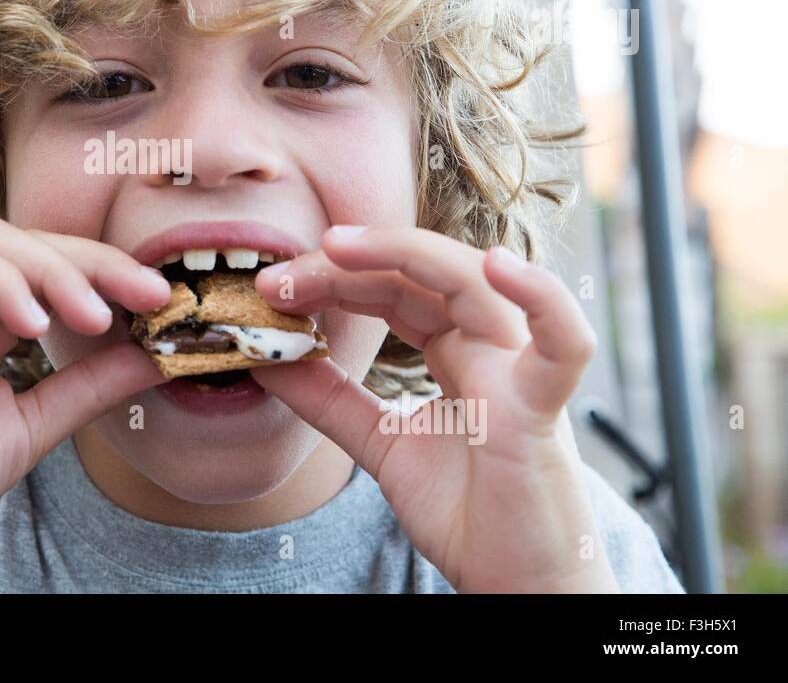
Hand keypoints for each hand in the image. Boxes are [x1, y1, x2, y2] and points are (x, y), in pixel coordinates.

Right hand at [0, 218, 170, 589]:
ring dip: (53, 270)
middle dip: (96, 263)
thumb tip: (157, 354)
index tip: (162, 299)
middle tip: (146, 293)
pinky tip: (33, 321)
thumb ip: (89, 385)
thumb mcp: (35, 424)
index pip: (55, 273)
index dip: (109, 277)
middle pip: (33, 246)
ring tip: (92, 316)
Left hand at [253, 226, 618, 592]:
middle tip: (277, 277)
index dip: (331, 279)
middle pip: (418, 276)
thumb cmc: (466, 512)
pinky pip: (563, 343)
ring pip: (471, 283)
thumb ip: (329, 400)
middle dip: (344, 266)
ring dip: (402, 254)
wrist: (515, 583)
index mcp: (454, 350)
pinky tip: (494, 266)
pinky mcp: (542, 407)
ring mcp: (517, 368)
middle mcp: (487, 346)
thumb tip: (267, 358)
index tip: (270, 289)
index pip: (391, 288)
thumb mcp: (378, 443)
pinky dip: (540, 297)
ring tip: (337, 246)